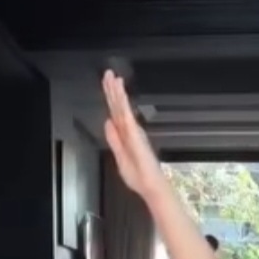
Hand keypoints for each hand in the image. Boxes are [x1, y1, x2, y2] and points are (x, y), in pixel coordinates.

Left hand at [102, 70, 164, 201]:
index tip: (108, 83)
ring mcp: (132, 130)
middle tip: (108, 72)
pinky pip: (126, 115)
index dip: (111, 98)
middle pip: (118, 106)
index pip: (115, 113)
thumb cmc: (139, 175)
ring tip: (113, 77)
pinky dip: (122, 103)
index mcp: (125, 135)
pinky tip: (120, 92)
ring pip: (122, 108)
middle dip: (112, 90)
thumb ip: (114, 139)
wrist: (151, 185)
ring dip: (117, 92)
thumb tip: (107, 122)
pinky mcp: (135, 134)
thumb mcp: (120, 157)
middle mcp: (129, 129)